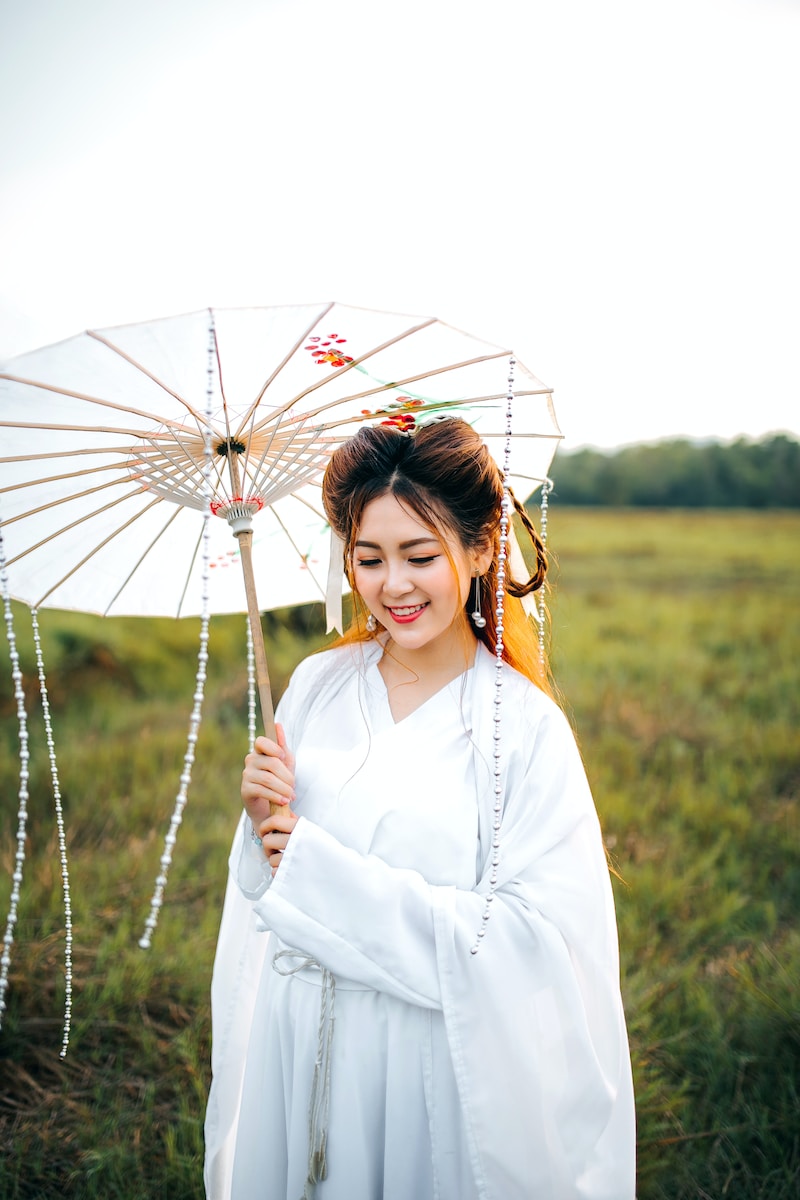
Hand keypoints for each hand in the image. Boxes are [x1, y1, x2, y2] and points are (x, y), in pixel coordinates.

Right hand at [241, 724, 297, 872]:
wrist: (270, 807)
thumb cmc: (279, 781)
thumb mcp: (285, 763)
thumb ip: (282, 746)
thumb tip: (278, 725)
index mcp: (260, 751)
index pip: (261, 741)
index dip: (273, 747)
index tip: (284, 757)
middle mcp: (250, 760)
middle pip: (271, 763)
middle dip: (286, 776)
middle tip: (294, 786)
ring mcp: (246, 775)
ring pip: (268, 778)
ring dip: (283, 788)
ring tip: (291, 796)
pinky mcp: (245, 790)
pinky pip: (262, 790)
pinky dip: (276, 796)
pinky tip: (284, 801)